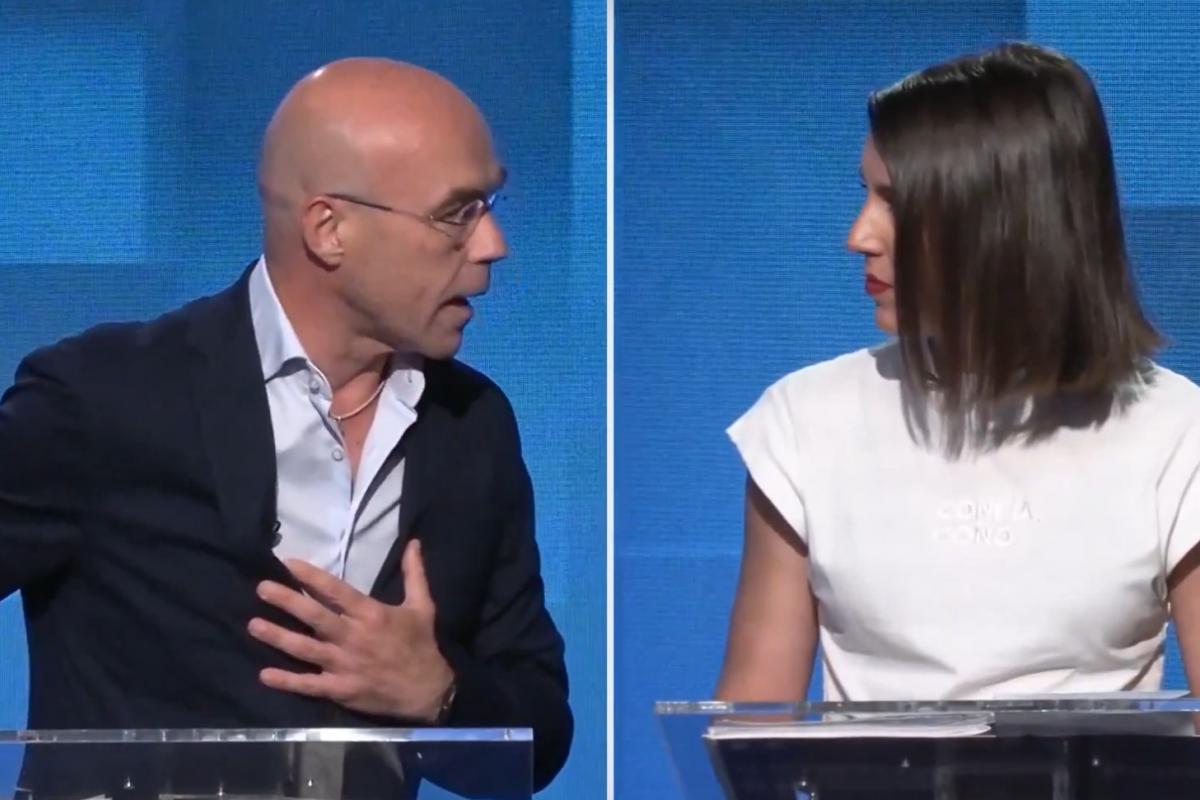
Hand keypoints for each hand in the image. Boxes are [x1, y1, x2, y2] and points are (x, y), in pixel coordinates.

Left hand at [247, 539, 454, 721]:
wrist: (428, 690)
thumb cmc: (421, 645)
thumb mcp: (422, 605)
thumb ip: (414, 573)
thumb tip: (413, 542)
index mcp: (371, 614)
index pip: (336, 591)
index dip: (311, 577)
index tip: (288, 563)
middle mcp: (353, 637)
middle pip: (314, 617)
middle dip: (286, 601)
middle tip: (262, 588)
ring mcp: (344, 665)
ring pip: (305, 649)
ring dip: (278, 637)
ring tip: (253, 625)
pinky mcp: (341, 689)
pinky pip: (309, 685)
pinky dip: (287, 681)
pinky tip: (265, 674)